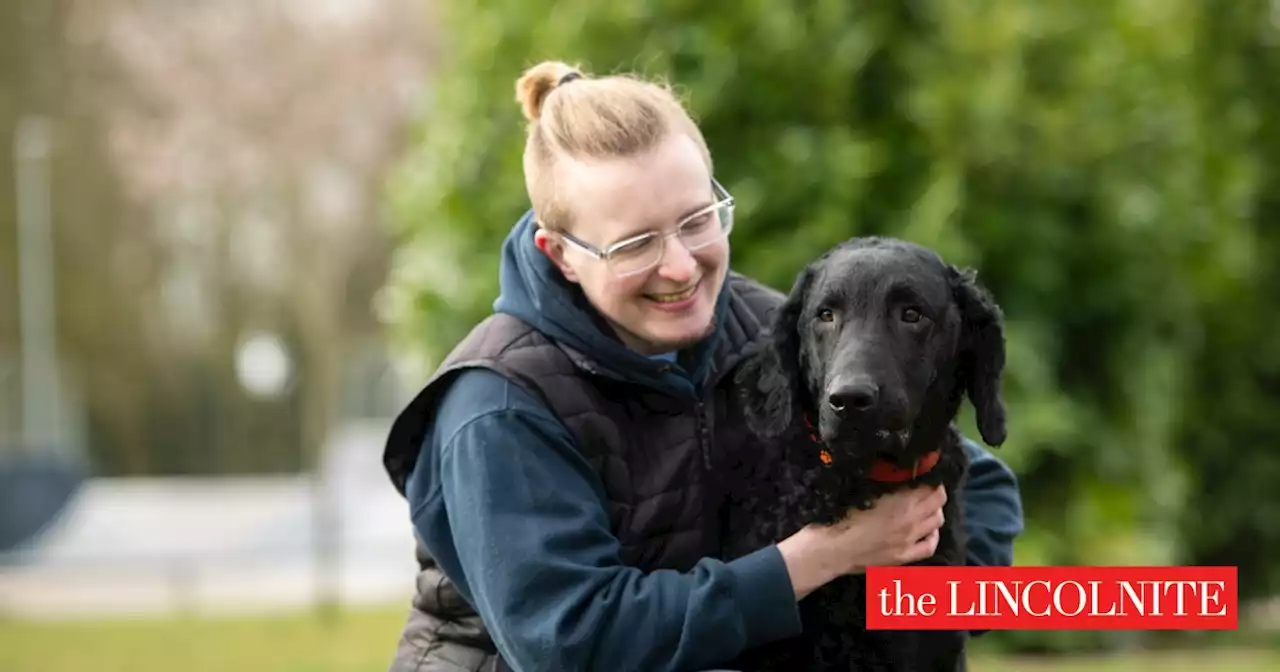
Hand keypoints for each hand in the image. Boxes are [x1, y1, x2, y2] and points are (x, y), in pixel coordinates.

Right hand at [777, 485, 946, 599]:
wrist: (829, 549)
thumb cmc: (839, 517)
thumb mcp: (861, 491)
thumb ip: (884, 485)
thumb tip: (897, 476)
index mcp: (899, 502)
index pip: (928, 486)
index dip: (930, 477)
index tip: (925, 472)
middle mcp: (910, 520)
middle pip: (937, 502)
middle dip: (936, 492)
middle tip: (927, 487)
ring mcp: (908, 540)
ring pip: (936, 522)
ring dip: (935, 511)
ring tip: (928, 507)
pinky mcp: (903, 557)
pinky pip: (929, 546)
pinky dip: (933, 536)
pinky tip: (929, 531)